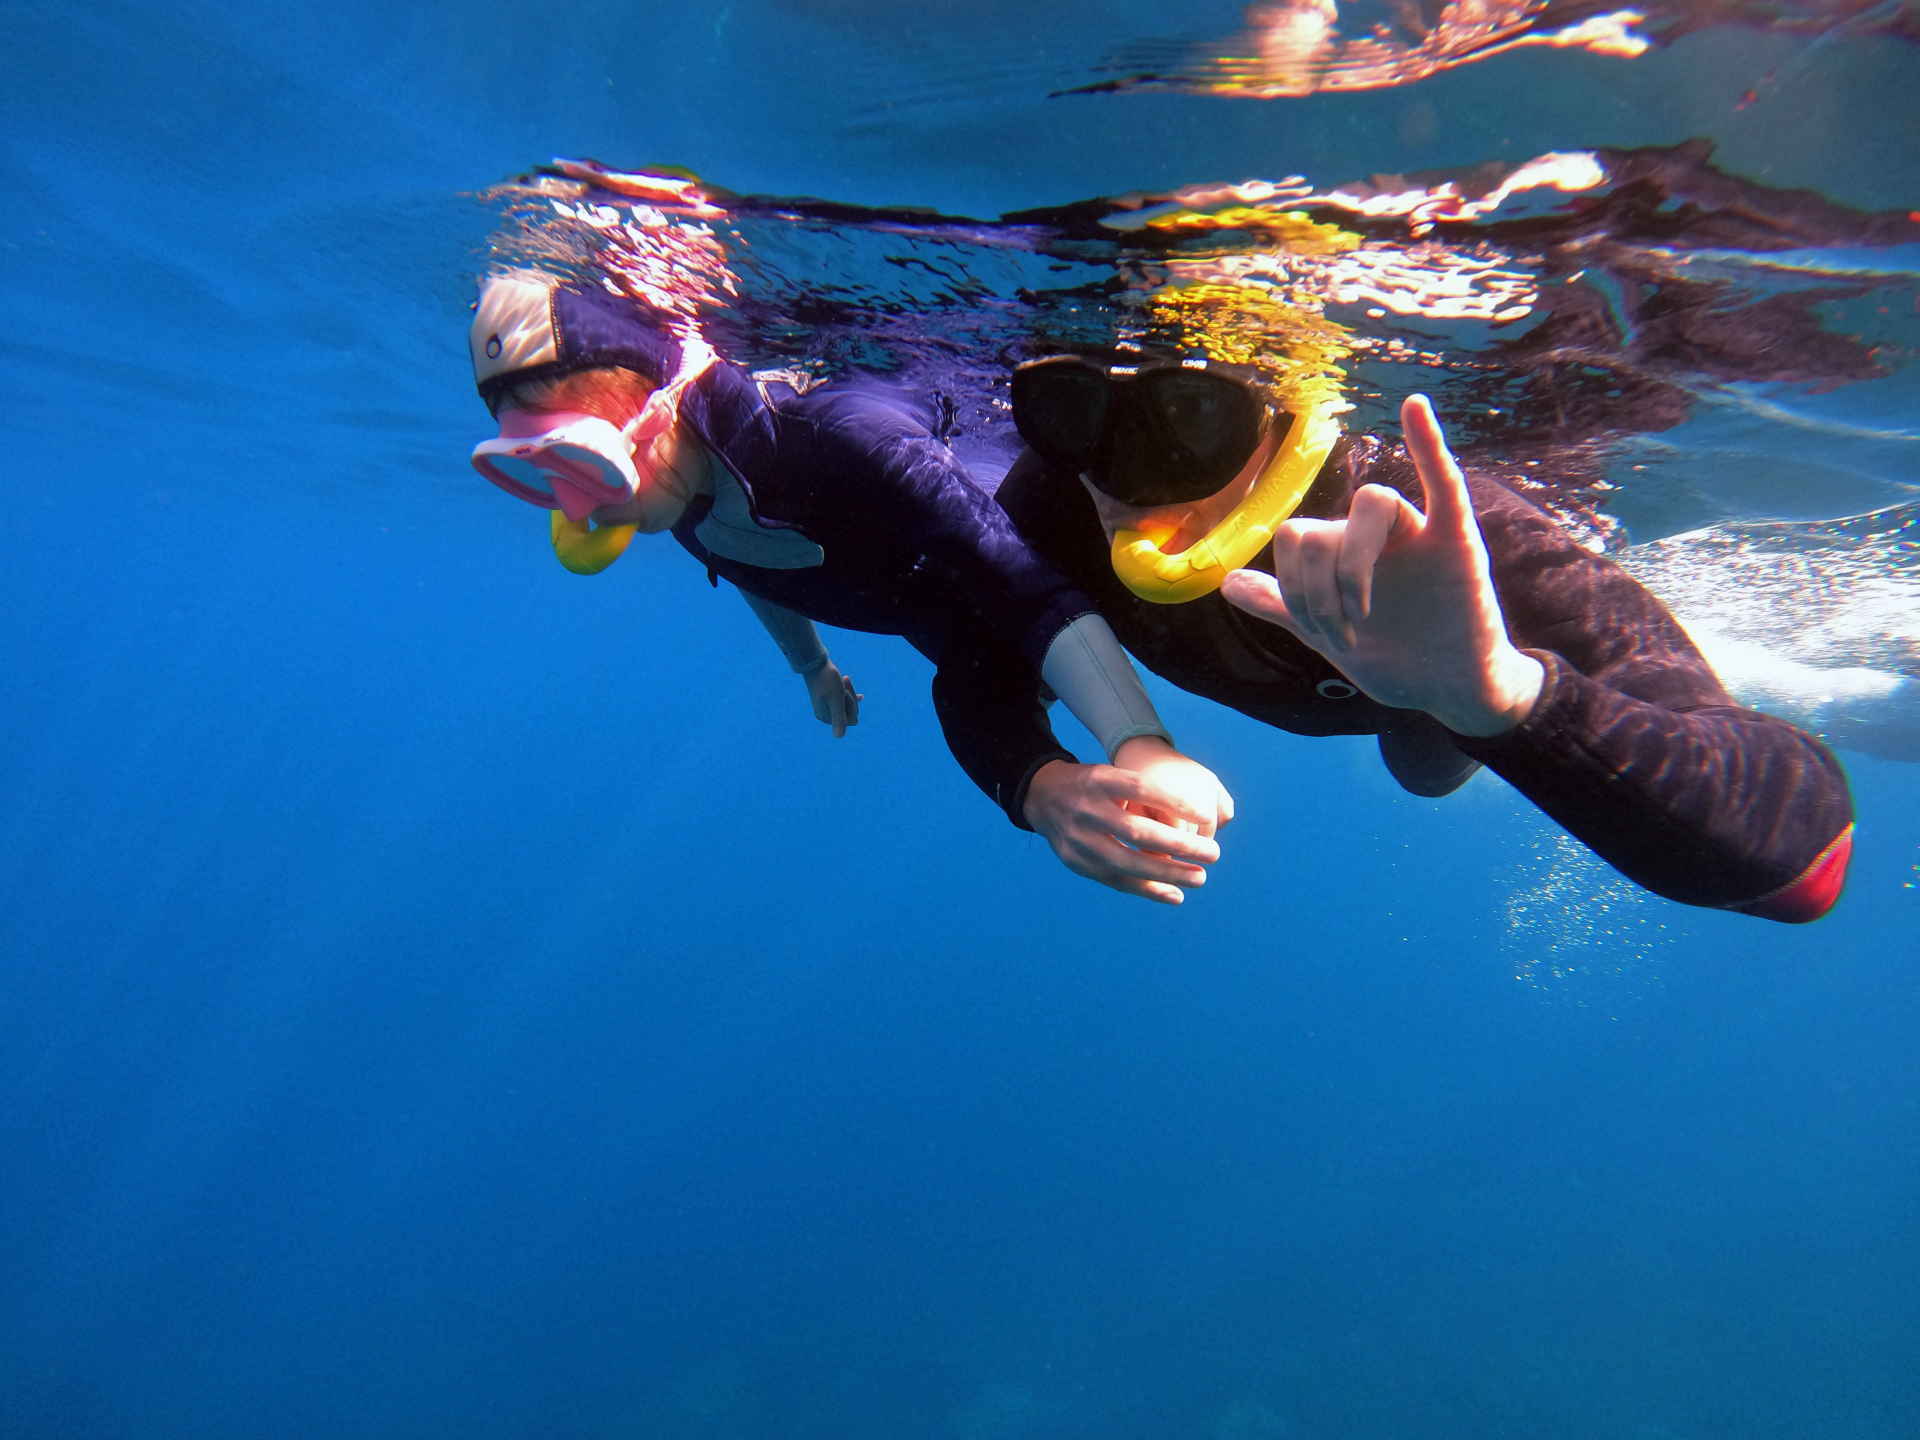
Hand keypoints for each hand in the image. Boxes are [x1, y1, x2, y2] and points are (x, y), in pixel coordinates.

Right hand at [805, 661, 862, 737]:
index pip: (852, 720)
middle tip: (844, 681)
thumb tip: (839, 737)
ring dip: (849, 691)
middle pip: (851, 712)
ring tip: (844, 678)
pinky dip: (849, 694)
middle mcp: (826, 715)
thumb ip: (839, 717)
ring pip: (848, 705)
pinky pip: (844, 701)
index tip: (844, 693)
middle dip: (851, 697)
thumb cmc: (826, 679)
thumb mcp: (836, 698)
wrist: (814, 662)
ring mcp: (827, 707)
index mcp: (827, 717)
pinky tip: (860, 695)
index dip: (852, 706)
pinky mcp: (828, 699)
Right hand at [1022, 739, 1234, 905]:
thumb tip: (1196, 812)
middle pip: (1137, 831)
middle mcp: (1087, 810)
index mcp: (1099, 780)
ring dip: (1168, 873)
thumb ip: (1143, 791)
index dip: (1174, 801)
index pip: (1140, 788)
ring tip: (1200, 878)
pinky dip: (1148, 890)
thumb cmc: (1094, 786)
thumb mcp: (1111, 774)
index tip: (1206, 815)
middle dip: (1179, 845)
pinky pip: (1117, 881)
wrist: (1044, 797)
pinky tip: (1175, 895)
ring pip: (1128, 862)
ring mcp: (1079, 840)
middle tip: (1213, 853)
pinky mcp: (1077, 863)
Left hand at [1218, 395, 1543, 736]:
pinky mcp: (1457, 541)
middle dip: (1316, 592)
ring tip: (1358, 616)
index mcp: (1343, 550)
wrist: (1448, 691)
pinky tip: (1415, 408)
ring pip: (1370, 502)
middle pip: (1322, 528)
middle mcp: (1375, 535)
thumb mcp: (1324, 632)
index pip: (1295, 536)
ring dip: (1350, 569)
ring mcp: (1417, 533)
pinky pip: (1445, 483)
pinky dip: (1430, 443)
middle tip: (1339, 633)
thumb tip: (1227, 583)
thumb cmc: (1395, 655)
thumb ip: (1280, 604)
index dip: (1290, 584)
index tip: (1311, 629)